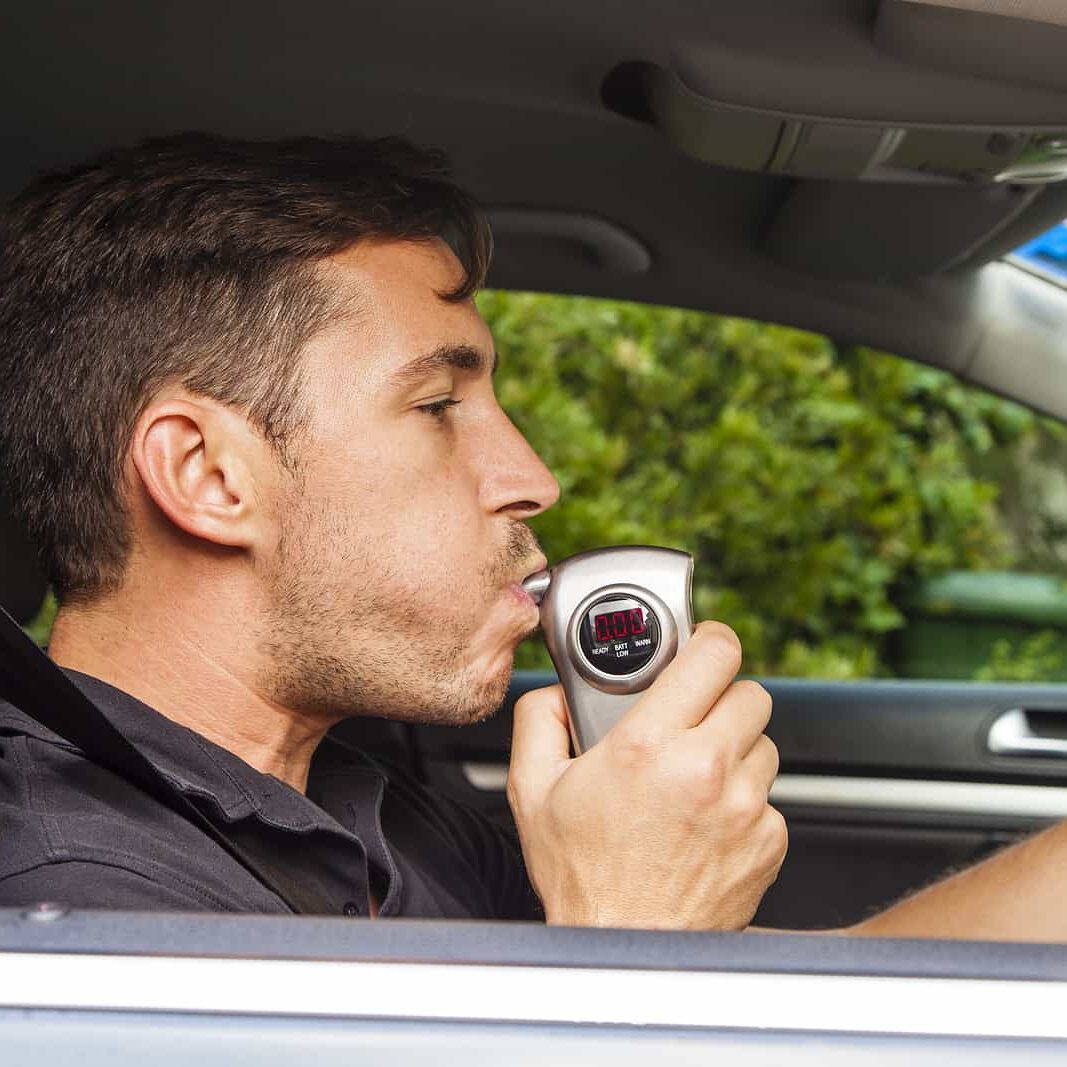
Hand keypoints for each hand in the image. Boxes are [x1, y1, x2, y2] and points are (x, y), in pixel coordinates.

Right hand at [507, 622, 786, 928]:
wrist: (626, 950)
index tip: (704, 646)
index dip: (711, 641)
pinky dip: (744, 802)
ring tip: (695, 777)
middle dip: (722, 699)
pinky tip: (706, 821)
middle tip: (693, 720)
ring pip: (764, 745)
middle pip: (751, 694)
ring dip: (735, 750)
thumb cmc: (582, 876)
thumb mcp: (533, 790)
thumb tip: (556, 692)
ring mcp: (745, 808)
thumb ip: (539, 721)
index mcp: (649, 746)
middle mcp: (705, 771)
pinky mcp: (769, 842)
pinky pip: (770, 798)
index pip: (714, 654)